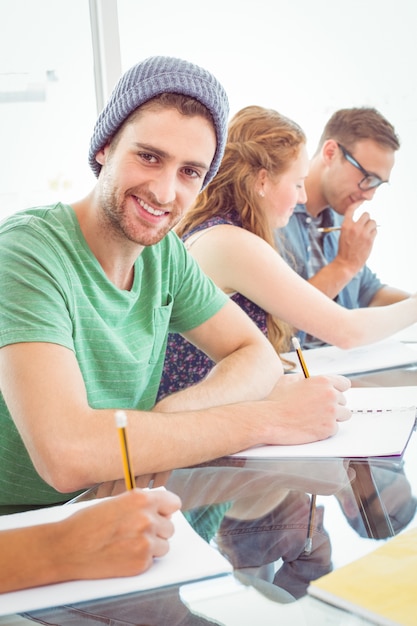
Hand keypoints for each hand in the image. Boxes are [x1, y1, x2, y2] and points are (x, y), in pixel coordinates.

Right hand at [56, 488, 180, 579]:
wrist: (66, 548)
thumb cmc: (86, 524)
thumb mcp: (115, 501)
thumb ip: (139, 504)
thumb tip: (158, 510)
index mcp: (141, 499)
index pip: (173, 503)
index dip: (166, 510)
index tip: (162, 514)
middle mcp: (147, 519)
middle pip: (170, 526)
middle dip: (158, 530)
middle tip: (138, 532)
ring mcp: (145, 542)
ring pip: (164, 545)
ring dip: (152, 546)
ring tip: (130, 544)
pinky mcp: (141, 563)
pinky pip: (152, 561)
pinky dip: (141, 560)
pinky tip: (123, 555)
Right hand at [264, 373, 350, 444]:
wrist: (270, 420)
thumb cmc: (276, 401)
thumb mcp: (288, 380)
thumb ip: (304, 378)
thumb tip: (309, 379)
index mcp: (323, 381)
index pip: (344, 384)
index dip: (337, 389)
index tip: (333, 395)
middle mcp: (330, 395)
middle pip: (343, 401)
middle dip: (332, 405)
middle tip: (317, 409)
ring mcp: (331, 412)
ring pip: (343, 415)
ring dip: (333, 417)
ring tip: (316, 419)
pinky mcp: (329, 428)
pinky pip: (335, 429)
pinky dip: (325, 430)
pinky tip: (311, 427)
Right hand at [336, 206, 377, 273]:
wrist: (346, 263)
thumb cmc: (344, 250)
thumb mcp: (343, 235)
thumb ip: (351, 226)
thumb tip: (362, 220)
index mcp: (345, 226)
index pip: (352, 209)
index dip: (357, 203)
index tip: (362, 201)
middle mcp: (354, 227)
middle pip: (366, 215)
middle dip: (367, 219)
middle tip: (365, 226)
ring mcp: (363, 233)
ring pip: (373, 222)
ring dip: (371, 226)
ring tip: (367, 233)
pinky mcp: (370, 239)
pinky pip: (375, 231)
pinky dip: (373, 233)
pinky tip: (368, 239)